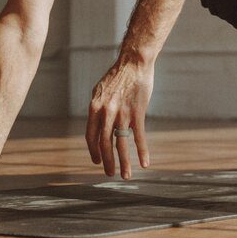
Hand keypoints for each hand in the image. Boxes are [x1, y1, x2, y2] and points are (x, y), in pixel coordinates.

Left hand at [86, 56, 152, 178]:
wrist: (134, 62)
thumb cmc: (118, 75)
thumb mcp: (100, 90)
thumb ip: (97, 107)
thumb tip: (95, 122)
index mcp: (95, 108)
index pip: (91, 136)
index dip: (94, 151)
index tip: (98, 161)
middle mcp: (106, 112)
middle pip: (104, 143)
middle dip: (107, 161)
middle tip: (110, 174)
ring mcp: (122, 113)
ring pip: (121, 144)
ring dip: (124, 162)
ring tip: (126, 175)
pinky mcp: (137, 113)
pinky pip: (139, 137)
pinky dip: (142, 151)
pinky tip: (145, 162)